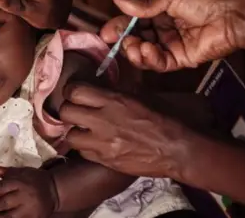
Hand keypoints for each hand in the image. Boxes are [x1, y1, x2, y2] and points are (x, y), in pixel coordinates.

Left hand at [0, 165, 58, 217]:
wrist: (54, 191)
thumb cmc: (35, 179)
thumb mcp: (22, 172)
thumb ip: (6, 172)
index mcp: (20, 182)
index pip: (1, 187)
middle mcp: (24, 196)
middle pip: (4, 203)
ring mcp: (30, 209)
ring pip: (11, 216)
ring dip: (0, 216)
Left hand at [59, 83, 191, 178]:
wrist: (179, 150)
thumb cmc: (165, 119)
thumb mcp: (143, 95)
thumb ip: (119, 90)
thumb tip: (102, 84)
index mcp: (114, 100)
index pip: (75, 91)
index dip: (71, 90)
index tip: (75, 92)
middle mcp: (104, 121)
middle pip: (65, 112)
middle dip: (68, 109)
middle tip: (75, 110)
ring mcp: (103, 143)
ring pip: (70, 136)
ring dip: (75, 131)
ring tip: (84, 129)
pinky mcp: (106, 160)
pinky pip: (83, 153)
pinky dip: (86, 148)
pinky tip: (94, 144)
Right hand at [100, 0, 240, 71]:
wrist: (233, 14)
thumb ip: (143, 2)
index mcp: (159, 9)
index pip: (132, 19)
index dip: (118, 26)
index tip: (104, 33)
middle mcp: (163, 28)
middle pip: (135, 38)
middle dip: (123, 41)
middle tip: (118, 41)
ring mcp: (171, 44)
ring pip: (144, 53)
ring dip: (134, 52)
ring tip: (135, 46)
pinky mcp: (181, 59)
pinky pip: (160, 63)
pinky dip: (150, 59)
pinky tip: (147, 52)